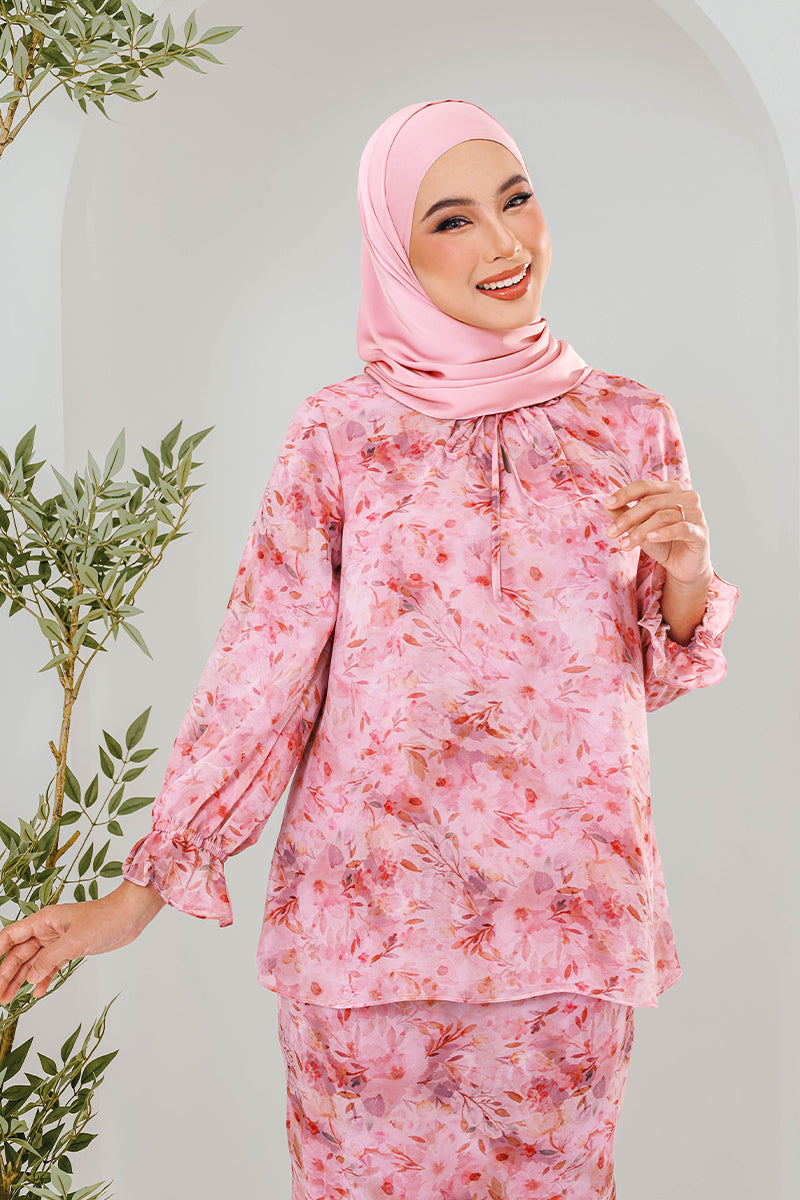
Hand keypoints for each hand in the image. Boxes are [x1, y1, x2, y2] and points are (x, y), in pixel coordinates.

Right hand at [0, 881, 165, 1005]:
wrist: (130, 916)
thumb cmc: (105, 919)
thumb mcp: (76, 941)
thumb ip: (50, 958)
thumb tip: (30, 977)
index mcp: (44, 921)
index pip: (11, 936)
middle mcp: (47, 930)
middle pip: (18, 953)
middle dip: (5, 974)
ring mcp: (58, 940)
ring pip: (32, 962)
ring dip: (20, 980)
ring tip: (7, 999)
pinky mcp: (70, 949)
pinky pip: (50, 966)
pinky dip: (42, 979)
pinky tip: (37, 993)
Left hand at [603, 480, 711, 584]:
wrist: (684, 567)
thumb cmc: (662, 543)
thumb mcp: (640, 528)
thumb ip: (626, 515)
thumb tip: (608, 505)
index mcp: (671, 490)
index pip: (645, 486)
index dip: (625, 494)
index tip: (608, 504)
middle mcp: (686, 497)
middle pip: (651, 502)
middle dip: (627, 518)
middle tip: (610, 533)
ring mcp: (696, 513)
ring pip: (663, 516)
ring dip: (639, 531)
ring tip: (624, 544)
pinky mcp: (701, 532)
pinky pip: (681, 528)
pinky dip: (663, 533)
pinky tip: (649, 539)